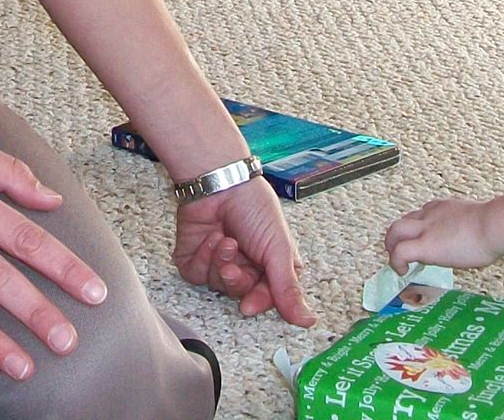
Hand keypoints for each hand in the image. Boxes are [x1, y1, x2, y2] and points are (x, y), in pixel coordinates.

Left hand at [173, 182, 316, 325]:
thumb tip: (308, 321)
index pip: (266, 299)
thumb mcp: (279, 248)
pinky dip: (201, 258)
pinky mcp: (195, 256)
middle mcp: (245, 267)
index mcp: (270, 266)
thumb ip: (288, 288)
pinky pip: (195, 274)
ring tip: (224, 238)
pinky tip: (209, 237)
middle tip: (234, 261)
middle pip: (239, 294)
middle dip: (235, 279)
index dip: (257, 302)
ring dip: (219, 262)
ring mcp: (219, 262)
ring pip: (216, 286)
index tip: (249, 305)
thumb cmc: (254, 207)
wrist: (220, 180)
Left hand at [384, 194, 503, 270]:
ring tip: (396, 263)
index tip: (423, 239)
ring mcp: (425, 229)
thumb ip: (471, 228)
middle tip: (398, 251)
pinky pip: (401, 252)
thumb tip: (481, 240)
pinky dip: (396, 262)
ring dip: (391, 247)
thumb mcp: (479, 222)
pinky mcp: (425, 246)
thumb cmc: (495, 226)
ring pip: (395, 231)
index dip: (418, 228)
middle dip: (396, 237)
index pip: (422, 214)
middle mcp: (430, 215)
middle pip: (402, 221)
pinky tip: (402, 271)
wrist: (493, 226)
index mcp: (443, 209)